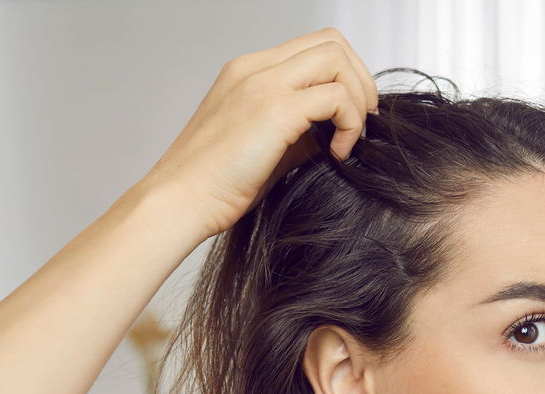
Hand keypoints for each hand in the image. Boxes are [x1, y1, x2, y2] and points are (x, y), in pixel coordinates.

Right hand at [138, 28, 379, 240]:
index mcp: (250, 72)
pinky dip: (349, 125)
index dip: (345, 75)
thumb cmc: (216, 184)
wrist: (181, 199)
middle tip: (362, 122)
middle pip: (331, 42)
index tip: (352, 115)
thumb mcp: (264, 147)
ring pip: (336, 59)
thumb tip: (336, 133)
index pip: (314, 47)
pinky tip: (336, 154)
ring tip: (349, 140)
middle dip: (360, 80)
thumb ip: (299, 132)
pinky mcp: (275, 110)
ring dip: (357, 99)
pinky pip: (336, 98)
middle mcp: (256, 69)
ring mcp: (264, 84)